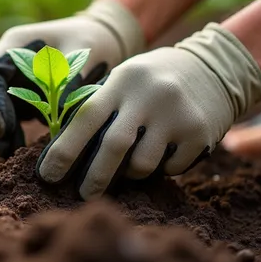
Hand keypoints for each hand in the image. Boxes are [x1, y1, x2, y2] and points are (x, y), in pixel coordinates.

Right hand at [0, 0, 144, 157]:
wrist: (98, 40)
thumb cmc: (91, 40)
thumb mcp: (84, 53)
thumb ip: (70, 78)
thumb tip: (58, 110)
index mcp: (13, 44)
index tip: (5, 128)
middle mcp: (3, 60)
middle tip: (5, 148)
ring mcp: (7, 78)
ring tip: (11, 152)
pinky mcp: (15, 93)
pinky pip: (1, 114)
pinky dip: (6, 132)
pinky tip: (20, 148)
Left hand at [36, 23, 260, 199]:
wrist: (212, 67)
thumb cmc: (150, 81)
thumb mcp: (123, 80)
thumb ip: (99, 107)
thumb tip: (63, 152)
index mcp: (121, 81)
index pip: (86, 117)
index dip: (64, 150)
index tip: (47, 176)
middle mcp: (148, 96)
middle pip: (114, 146)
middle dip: (94, 177)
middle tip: (83, 194)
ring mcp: (176, 114)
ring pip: (142, 164)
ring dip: (132, 172)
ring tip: (133, 163)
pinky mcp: (200, 133)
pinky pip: (171, 168)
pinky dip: (162, 168)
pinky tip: (166, 151)